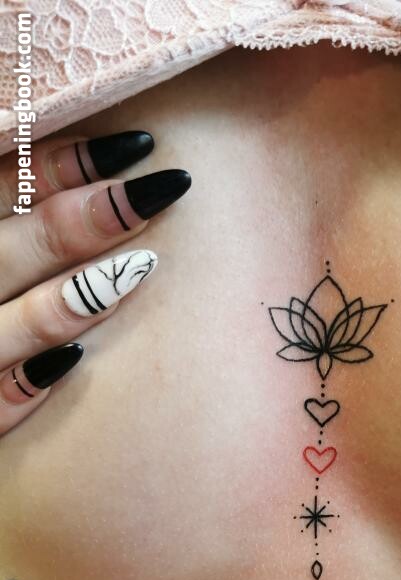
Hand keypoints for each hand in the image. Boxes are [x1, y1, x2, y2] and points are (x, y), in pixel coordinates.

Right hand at [0, 129, 191, 435]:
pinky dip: (27, 386)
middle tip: (161, 191)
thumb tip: (111, 165)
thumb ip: (25, 223)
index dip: (63, 164)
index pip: (1, 183)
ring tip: (141, 267)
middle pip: (11, 247)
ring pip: (6, 323)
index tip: (137, 147)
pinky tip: (78, 360)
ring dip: (72, 296)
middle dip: (84, 219)